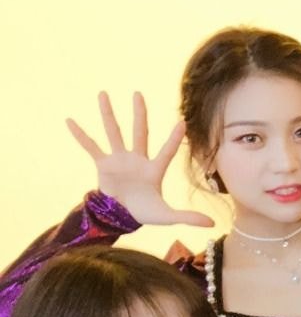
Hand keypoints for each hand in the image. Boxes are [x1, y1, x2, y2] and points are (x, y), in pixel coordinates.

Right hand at [67, 92, 213, 226]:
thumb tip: (212, 223)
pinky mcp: (103, 165)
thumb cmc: (146, 213)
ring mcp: (119, 160)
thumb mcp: (168, 216)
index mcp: (155, 169)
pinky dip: (80, 135)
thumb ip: (188, 216)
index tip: (182, 121)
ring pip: (114, 132)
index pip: (167, 151)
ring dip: (108, 114)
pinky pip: (90, 147)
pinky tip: (70, 121)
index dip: (174, 138)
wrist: (121, 217)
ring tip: (103, 94)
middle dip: (139, 113)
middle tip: (138, 93)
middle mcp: (137, 160)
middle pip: (140, 132)